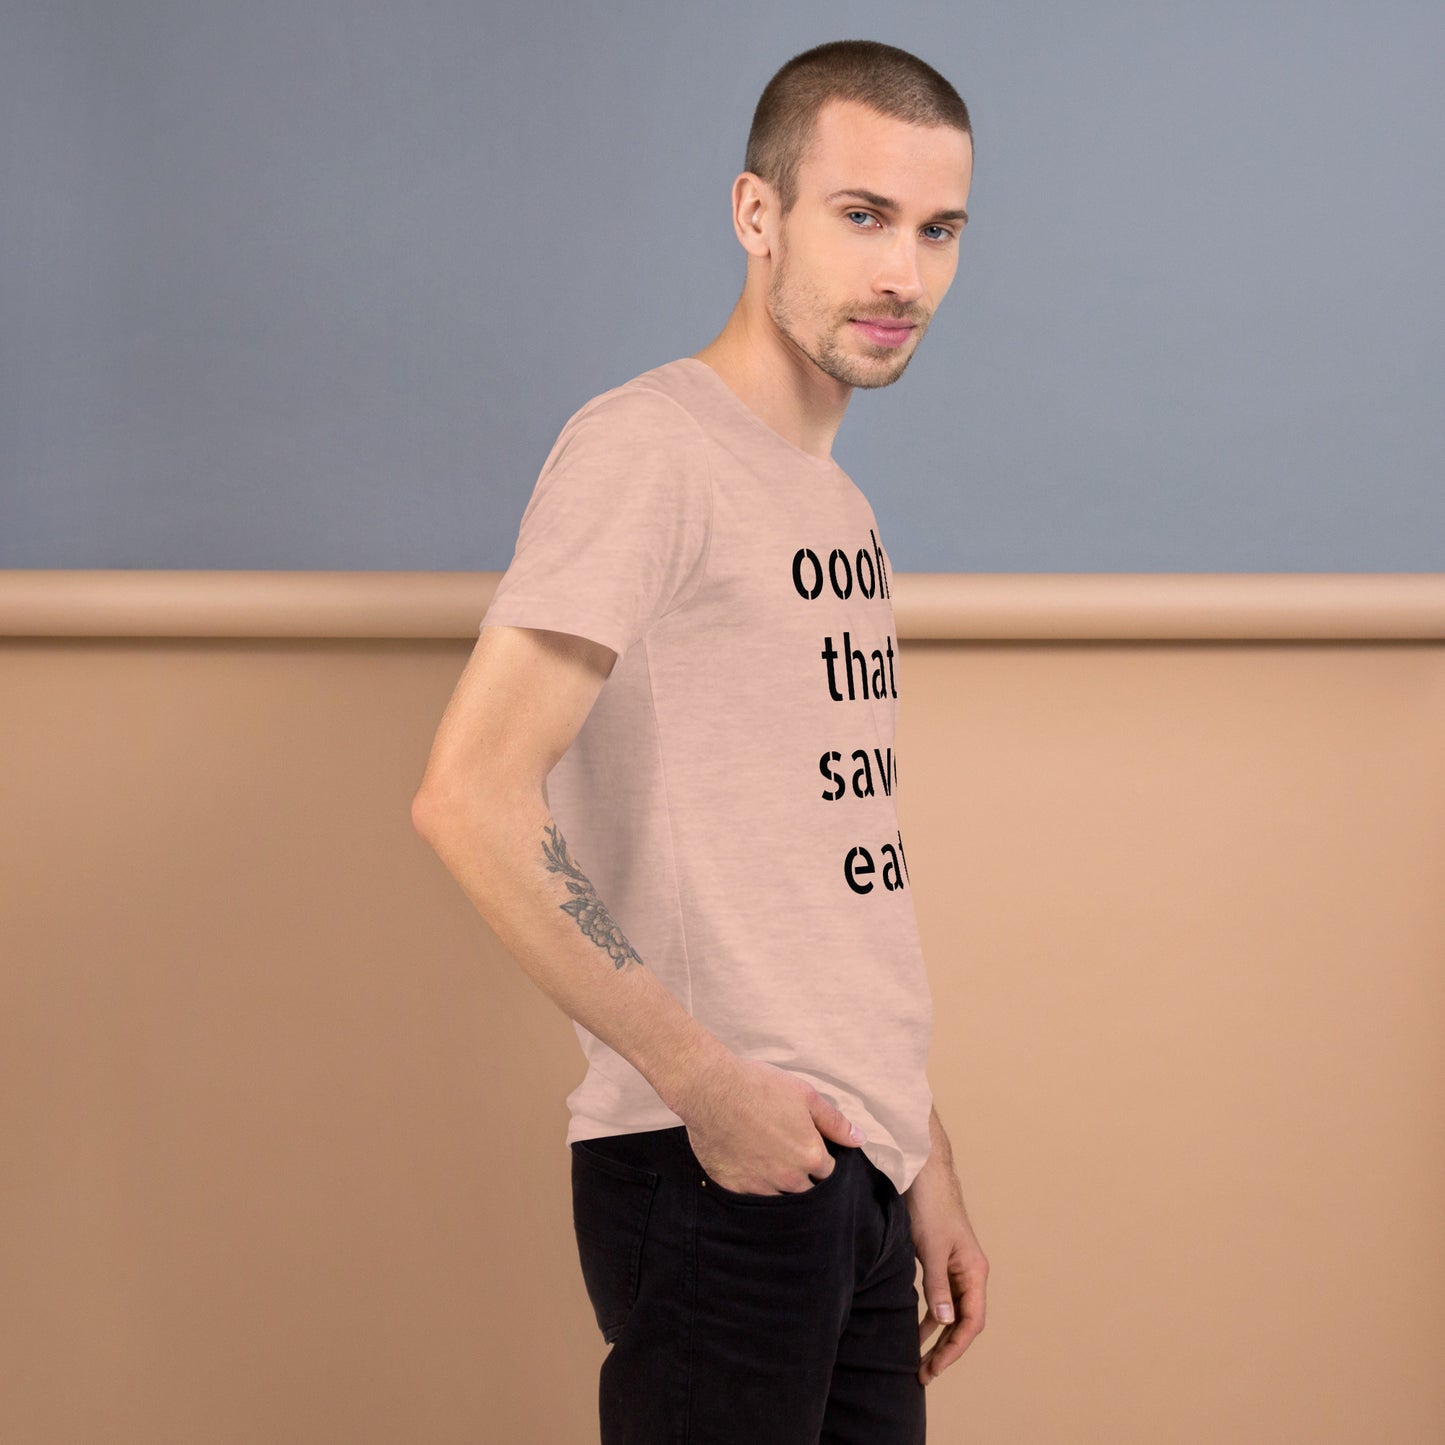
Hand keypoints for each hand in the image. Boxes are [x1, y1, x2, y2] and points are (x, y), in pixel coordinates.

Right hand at [678, 1056, 866, 1195]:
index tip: (808, 1147)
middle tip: (787, 1153)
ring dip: (778, 1184)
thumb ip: (834, 1122)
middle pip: (805, 1190)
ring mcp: (760, 1186)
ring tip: (767, 1160)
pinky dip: (753, 1187)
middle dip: (803, 1176)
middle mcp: (788, 1178)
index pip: (827, 1172)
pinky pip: (751, 1198)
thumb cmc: (759, 1087)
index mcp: (810, 1156)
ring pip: (779, 1197)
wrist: (711, 1089)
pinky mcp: (734, 1188)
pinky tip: (747, 1167)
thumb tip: (859, 1139)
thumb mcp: (805, 1095)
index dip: (820, 1158)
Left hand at [904, 1153, 987, 1385]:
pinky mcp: (938, 1257)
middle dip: (945, 1349)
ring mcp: (954, 1264)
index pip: (971, 1322)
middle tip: (922, 1374)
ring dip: (935, 1334)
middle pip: (962, 1321)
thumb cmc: (930, 1204)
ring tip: (916, 1358)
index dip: (954, 1350)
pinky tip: (913, 1325)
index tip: (933, 1369)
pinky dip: (928, 1313)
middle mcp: (969, 1270)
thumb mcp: (931, 1248)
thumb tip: (944, 1322)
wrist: (922, 1168)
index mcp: (974, 1270)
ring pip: (949, 1310)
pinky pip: (938, 1294)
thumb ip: (937, 1286)